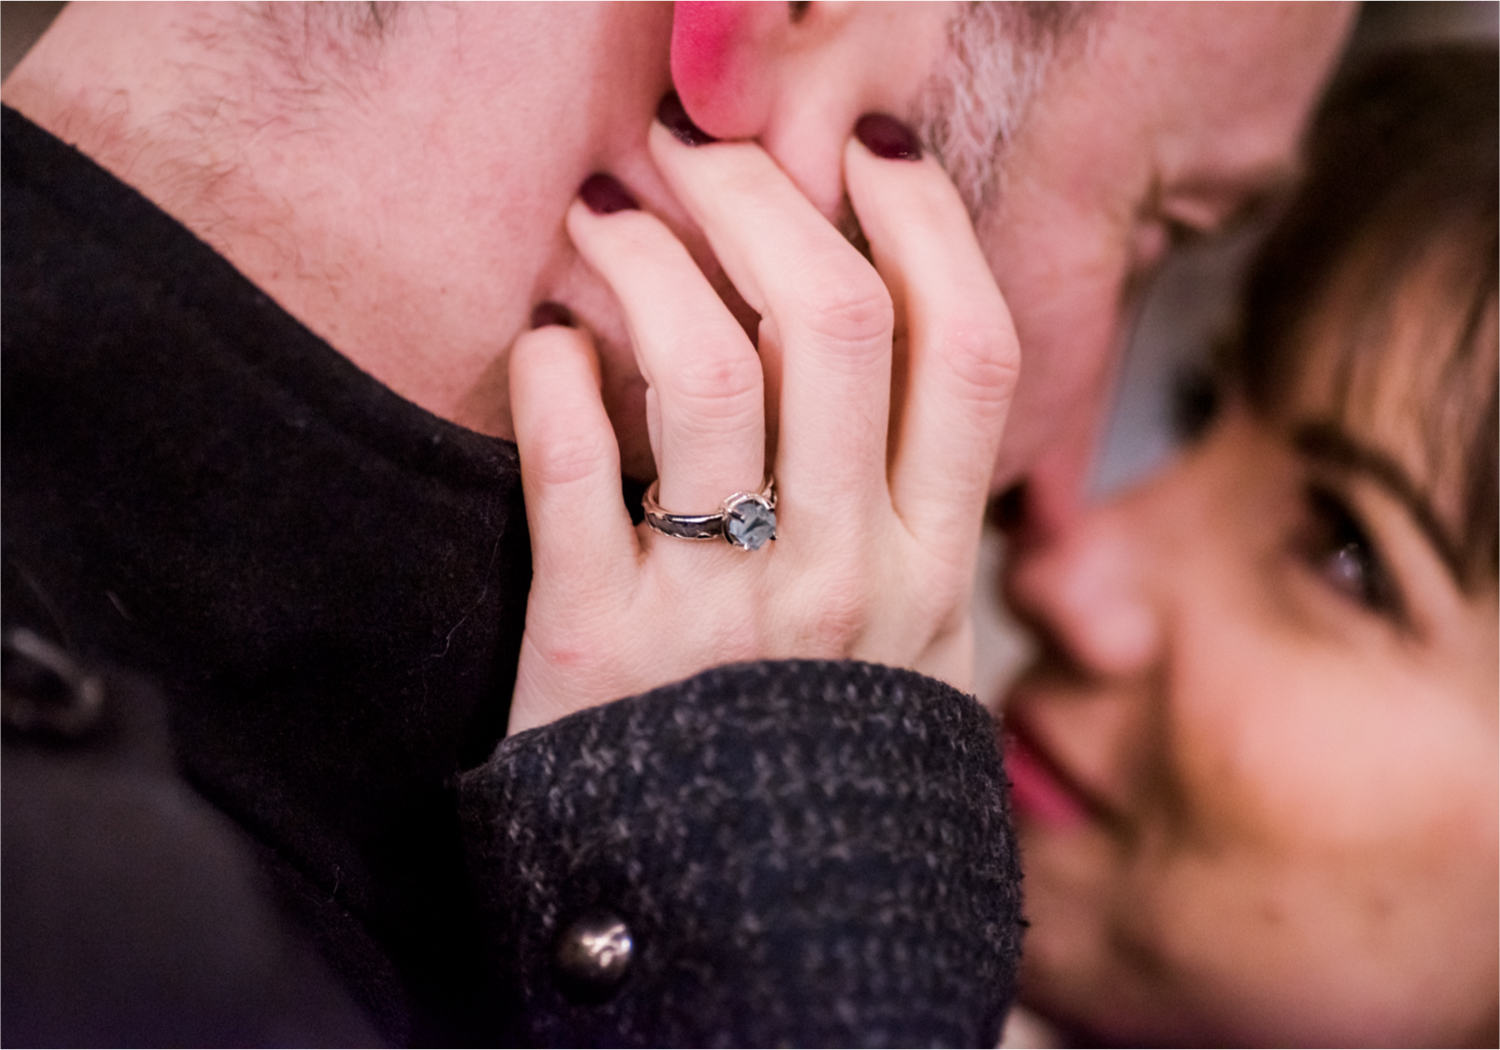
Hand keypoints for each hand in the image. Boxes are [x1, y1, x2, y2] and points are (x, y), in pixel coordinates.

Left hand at [506, 117, 1018, 733]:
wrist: (743, 945)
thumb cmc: (811, 774)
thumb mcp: (912, 653)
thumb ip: (913, 520)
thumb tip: (885, 353)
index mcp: (934, 569)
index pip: (966, 350)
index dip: (925, 224)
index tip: (867, 153)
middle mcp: (850, 577)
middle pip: (837, 320)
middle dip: (762, 195)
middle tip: (697, 149)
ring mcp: (727, 610)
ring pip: (707, 363)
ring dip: (645, 255)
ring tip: (602, 213)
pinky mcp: (598, 643)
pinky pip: (571, 465)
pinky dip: (551, 373)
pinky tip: (545, 343)